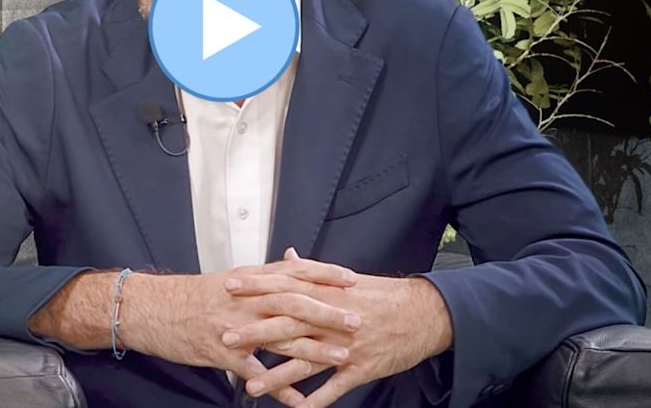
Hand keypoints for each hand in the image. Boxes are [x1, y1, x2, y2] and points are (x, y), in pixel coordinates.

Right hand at [119, 258, 360, 406]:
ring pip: (280, 337)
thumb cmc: (192, 296)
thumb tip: (290, 263)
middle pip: (294, 302)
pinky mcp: (222, 353)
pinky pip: (256, 372)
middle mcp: (246, 300)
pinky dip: (279, 387)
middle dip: (328, 311)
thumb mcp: (230, 278)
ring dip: (313, 349)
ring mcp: (235, 327)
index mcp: (250, 279)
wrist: (152, 309)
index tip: (351, 278)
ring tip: (341, 357)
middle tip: (356, 320)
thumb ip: (263, 276)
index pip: (293, 271)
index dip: (323, 273)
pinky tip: (299, 400)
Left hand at [221, 248, 452, 406]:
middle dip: (256, 332)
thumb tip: (288, 257)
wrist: (424, 313)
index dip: (257, 287)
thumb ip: (313, 272)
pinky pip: (334, 387)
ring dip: (276, 375)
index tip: (229, 287)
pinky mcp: (361, 368)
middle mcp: (333, 318)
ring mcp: (346, 345)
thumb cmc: (383, 295)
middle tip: (226, 336)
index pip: (286, 287)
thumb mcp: (347, 279)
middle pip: (288, 324)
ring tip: (250, 384)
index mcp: (328, 293)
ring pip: (305, 362)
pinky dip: (316, 399)